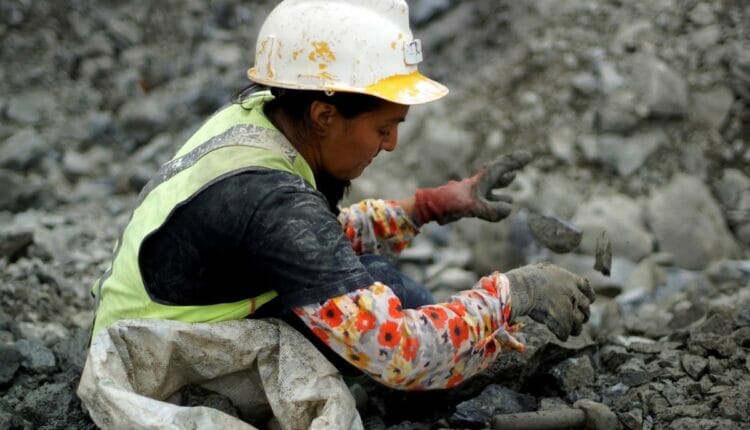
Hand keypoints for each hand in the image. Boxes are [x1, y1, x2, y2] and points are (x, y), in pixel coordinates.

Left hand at [411, 151, 532, 224]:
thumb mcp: (475, 207)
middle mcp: (480, 183)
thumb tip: (509, 210)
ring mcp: (475, 192)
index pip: (502, 166)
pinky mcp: (470, 202)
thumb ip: (492, 210)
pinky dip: (496, 199)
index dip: (516, 161)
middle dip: (510, 165)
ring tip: (512, 178)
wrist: (434, 208)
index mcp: (482, 179)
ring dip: (502, 182)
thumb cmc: (452, 204)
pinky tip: (503, 206)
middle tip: (524, 159)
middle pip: (498, 171)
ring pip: (492, 184)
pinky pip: (487, 198)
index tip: (529, 156)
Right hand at [506, 263, 594, 340]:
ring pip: (578, 323)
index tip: (587, 302)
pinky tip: (559, 336)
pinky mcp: (562, 322)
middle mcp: (574, 294)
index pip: (587, 289)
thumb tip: (548, 273)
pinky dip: (562, 335)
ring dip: (575, 328)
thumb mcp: (544, 269)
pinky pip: (565, 332)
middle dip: (583, 314)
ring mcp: (569, 308)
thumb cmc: (527, 278)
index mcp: (570, 280)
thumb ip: (553, 275)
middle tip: (579, 319)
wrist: (522, 289)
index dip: (588, 297)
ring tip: (571, 332)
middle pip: (585, 308)